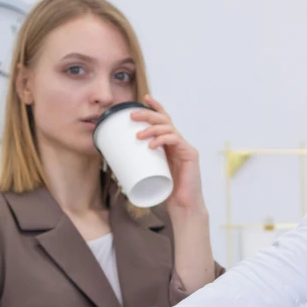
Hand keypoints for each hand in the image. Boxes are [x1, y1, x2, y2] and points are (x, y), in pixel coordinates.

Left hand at [130, 94, 205, 211]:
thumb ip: (141, 165)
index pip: (163, 120)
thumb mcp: (150, 174)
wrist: (183, 207)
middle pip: (164, 120)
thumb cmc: (165, 192)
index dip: (154, 108)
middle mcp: (178, 142)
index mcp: (169, 144)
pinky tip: (152, 145)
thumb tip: (116, 164)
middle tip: (132, 115)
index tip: (143, 98)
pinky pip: (175, 141)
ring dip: (152, 129)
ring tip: (138, 135)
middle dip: (148, 114)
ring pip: (168, 128)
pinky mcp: (190, 155)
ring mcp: (185, 147)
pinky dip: (162, 140)